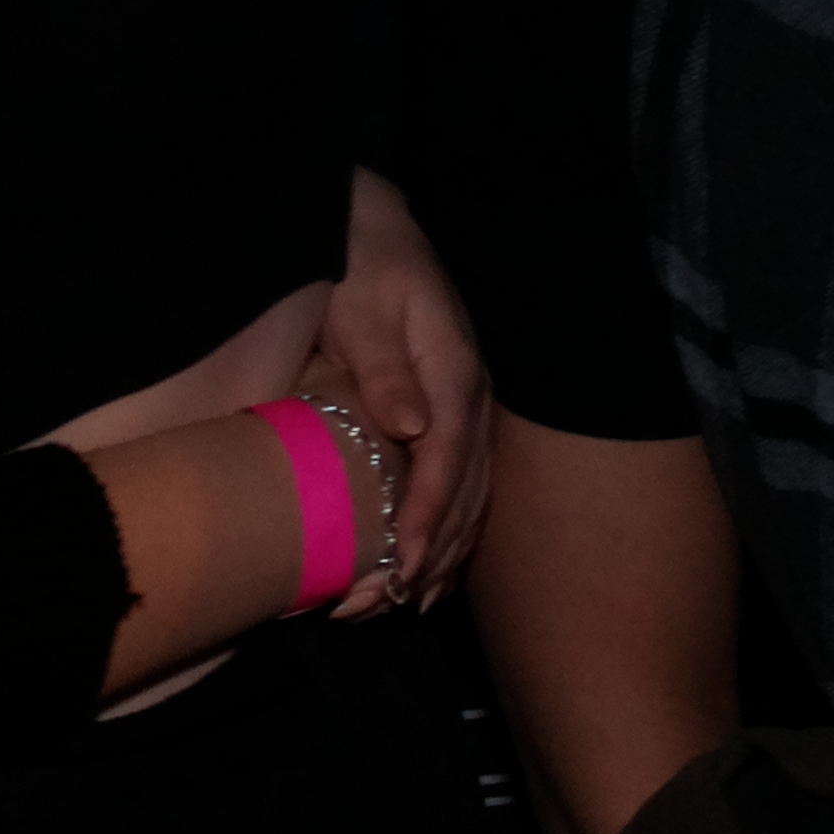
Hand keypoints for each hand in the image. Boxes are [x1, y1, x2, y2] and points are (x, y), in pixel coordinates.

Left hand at [311, 168, 493, 608]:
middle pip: (466, 490)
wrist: (377, 231)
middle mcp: (470, 398)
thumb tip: (413, 428)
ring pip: (470, 495)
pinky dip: (449, 531)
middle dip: (432, 553)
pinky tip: (427, 569)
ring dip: (442, 553)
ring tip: (403, 603)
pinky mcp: (452, 416)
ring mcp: (467, 409)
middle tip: (385, 603)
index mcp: (454, 372)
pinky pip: (462, 485)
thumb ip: (386, 368)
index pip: (449, 457)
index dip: (429, 515)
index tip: (403, 564)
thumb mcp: (366, 307)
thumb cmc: (364, 265)